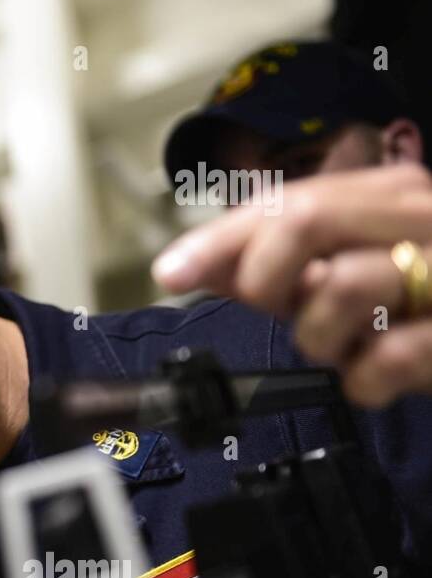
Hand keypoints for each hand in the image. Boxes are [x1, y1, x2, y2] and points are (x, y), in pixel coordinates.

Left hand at [151, 163, 431, 406]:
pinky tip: (380, 375)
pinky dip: (365, 383)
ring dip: (321, 337)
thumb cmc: (429, 296)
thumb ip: (281, 263)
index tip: (170, 271)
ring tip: (350, 344)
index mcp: (389, 194)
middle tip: (281, 307)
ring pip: (339, 288)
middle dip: (267, 276)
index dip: (219, 238)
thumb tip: (198, 267)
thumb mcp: (355, 266)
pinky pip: (383, 361)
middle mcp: (419, 217)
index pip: (287, 202)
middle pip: (306, 223)